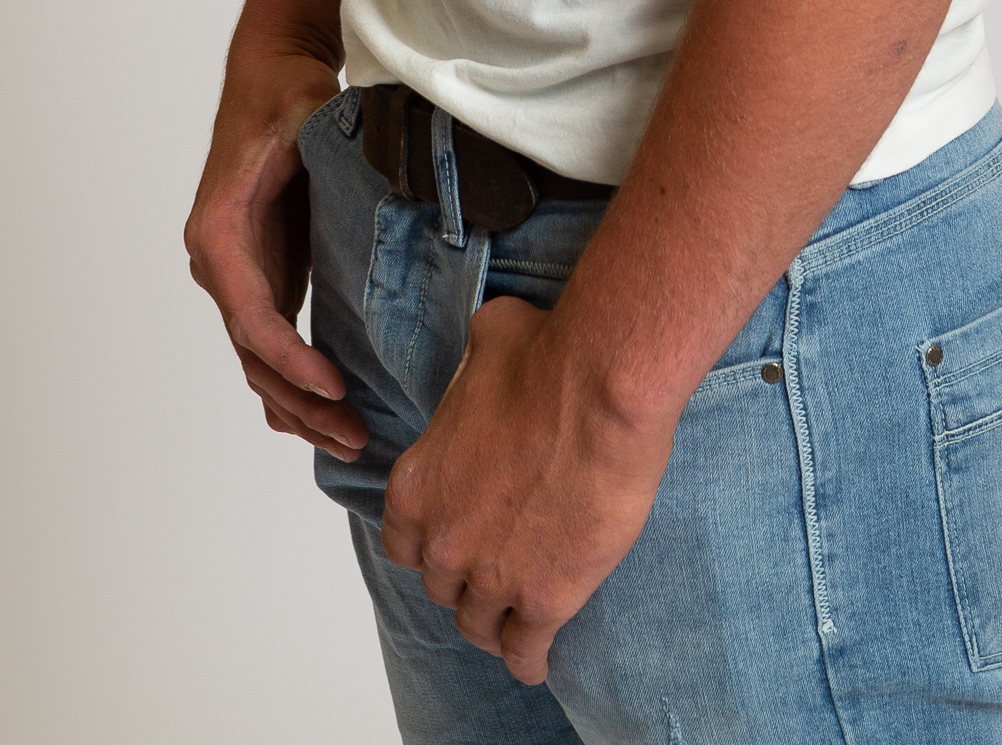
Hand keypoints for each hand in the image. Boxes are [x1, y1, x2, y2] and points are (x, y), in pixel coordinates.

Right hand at [184, 48, 367, 457]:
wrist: (268, 75)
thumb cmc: (284, 93)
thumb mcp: (305, 114)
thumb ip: (322, 147)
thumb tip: (370, 177)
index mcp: (220, 231)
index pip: (250, 313)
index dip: (288, 357)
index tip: (331, 385)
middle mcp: (219, 261)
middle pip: (253, 352)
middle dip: (301, 401)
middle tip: (355, 435)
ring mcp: (237, 272)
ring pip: (258, 358)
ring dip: (298, 404)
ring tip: (351, 438)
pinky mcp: (261, 273)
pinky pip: (269, 341)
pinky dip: (291, 381)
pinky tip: (321, 416)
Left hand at [381, 295, 678, 684]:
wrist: (600, 387)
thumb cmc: (546, 356)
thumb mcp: (486, 342)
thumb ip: (472, 373)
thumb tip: (487, 356)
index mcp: (419, 484)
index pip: (402, 542)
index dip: (429, 541)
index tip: (452, 538)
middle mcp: (444, 539)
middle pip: (442, 585)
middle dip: (465, 577)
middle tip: (495, 565)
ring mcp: (492, 576)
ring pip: (479, 625)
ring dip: (495, 620)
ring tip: (515, 616)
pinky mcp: (546, 598)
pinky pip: (525, 651)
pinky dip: (529, 658)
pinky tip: (536, 659)